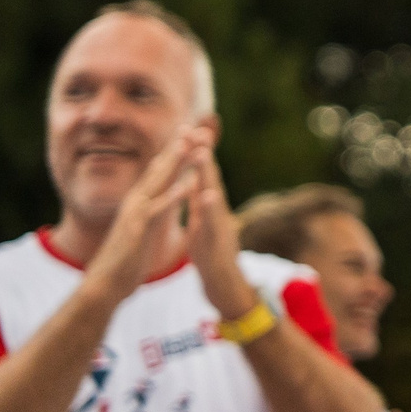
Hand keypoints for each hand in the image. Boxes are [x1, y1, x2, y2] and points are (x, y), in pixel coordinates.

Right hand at [84, 128, 206, 305]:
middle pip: (160, 170)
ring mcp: (135, 215)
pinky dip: (170, 197)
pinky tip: (184, 185)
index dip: (175, 152)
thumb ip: (153, 208)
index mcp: (141, 202)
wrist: (105, 283)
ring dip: (175, 165)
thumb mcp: (144, 226)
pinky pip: (157, 212)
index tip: (191, 133)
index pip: (161, 171)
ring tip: (191, 145)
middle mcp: (137, 202)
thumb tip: (162, 193)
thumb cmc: (126, 257)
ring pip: (159, 184)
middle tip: (193, 127)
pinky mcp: (137, 231)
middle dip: (177, 148)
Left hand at [182, 139, 257, 320]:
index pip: (200, 173)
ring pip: (213, 194)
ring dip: (207, 174)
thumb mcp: (203, 223)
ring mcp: (220, 224)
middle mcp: (216, 210)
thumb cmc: (212, 254)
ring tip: (201, 153)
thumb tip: (197, 181)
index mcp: (207, 205)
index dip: (194, 150)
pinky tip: (207, 195)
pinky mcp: (218, 241)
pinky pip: (214, 222)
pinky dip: (210, 208)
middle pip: (209, 176)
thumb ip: (200, 202)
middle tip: (197, 127)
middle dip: (203, 151)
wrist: (223, 284)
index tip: (187, 127)